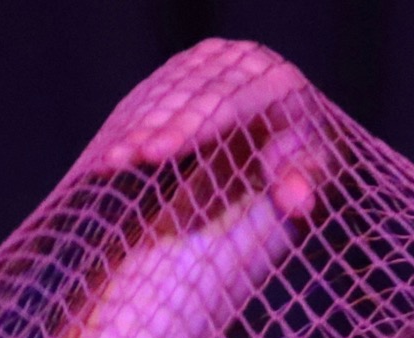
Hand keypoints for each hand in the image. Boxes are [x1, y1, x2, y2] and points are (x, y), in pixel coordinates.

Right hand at [78, 38, 325, 223]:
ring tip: (106, 163)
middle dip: (151, 128)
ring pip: (165, 93)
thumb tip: (296, 200)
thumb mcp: (308, 175)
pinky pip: (154, 95)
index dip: (187, 128)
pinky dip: (129, 126)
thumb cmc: (302, 161)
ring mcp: (212, 61)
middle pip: (188, 96)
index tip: (156, 154)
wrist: (291, 130)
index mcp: (277, 81)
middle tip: (120, 159)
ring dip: (132, 129)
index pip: (225, 103)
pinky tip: (106, 156)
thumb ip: (303, 185)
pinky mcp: (189, 66)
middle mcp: (242, 60)